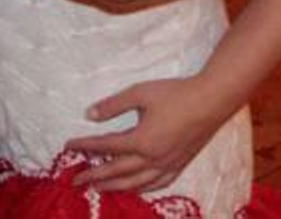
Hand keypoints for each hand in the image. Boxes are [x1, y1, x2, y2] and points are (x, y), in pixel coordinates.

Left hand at [64, 76, 236, 194]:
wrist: (212, 100)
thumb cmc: (175, 94)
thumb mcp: (140, 93)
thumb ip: (113, 106)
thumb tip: (88, 114)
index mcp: (141, 141)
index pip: (106, 147)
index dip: (85, 146)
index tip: (68, 146)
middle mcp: (153, 159)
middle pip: (117, 172)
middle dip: (94, 177)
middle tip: (76, 181)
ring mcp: (167, 165)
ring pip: (136, 183)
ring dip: (114, 187)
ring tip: (99, 188)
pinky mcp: (180, 165)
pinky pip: (157, 184)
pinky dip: (142, 188)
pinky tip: (136, 188)